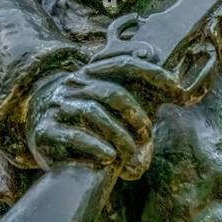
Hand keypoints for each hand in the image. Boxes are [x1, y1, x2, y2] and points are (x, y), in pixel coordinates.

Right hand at [25, 53, 184, 180]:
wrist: (44, 136)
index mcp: (91, 74)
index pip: (124, 64)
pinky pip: (74, 137)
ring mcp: (59, 107)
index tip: (178, 87)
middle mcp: (74, 85)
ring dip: (119, 137)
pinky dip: (95, 147)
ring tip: (131, 155)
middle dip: (136, 116)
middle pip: (112, 93)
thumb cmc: (89, 121)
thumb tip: (174, 78)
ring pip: (95, 114)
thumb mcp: (109, 101)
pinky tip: (109, 158)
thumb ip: (137, 88)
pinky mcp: (47, 132)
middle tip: (148, 135)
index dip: (152, 73)